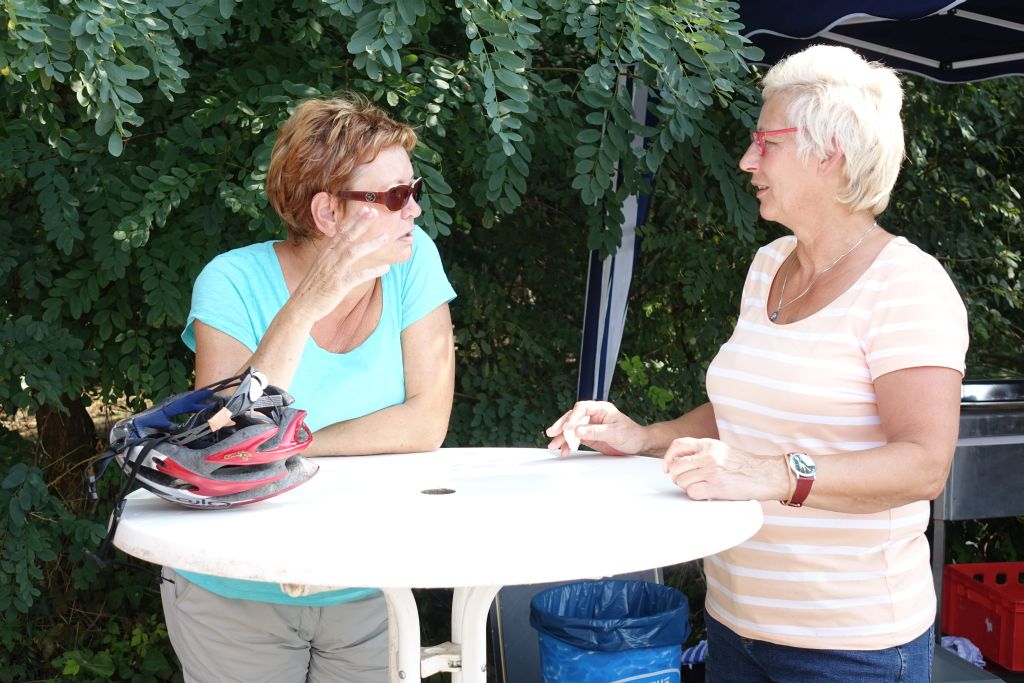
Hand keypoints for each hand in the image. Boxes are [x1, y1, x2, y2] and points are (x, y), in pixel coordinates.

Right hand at [289, 207, 390, 321]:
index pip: (341, 232)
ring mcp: (333, 271)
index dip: (354, 220)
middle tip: (374, 212)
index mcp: (326, 253)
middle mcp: (329, 259)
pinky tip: (385, 268)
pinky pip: (358, 276)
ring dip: (370, 244)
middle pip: (347, 237)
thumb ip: (333, 255)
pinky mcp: (338, 285)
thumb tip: (344, 246)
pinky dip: (372, 271)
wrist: (301, 306)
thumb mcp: (321, 266)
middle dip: (361, 223)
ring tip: (385, 237)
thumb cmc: (314, 287)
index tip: (366, 210)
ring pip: (353, 252)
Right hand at [545, 401, 645, 456]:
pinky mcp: (589, 436)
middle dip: (561, 426)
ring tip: (553, 445)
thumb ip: (596, 431)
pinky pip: (575, 438)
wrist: (638, 445)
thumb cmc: (631, 434)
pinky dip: (568, 444)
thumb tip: (578, 430)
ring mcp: (590, 426)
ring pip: (571, 429)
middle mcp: (593, 416)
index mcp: (601, 409)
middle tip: (552, 433)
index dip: (573, 417)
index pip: (581, 408)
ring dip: (562, 437)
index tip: (568, 427)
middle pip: (572, 417)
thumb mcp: (615, 432)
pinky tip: (564, 450)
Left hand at [663, 437, 784, 500]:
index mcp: (708, 444)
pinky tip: (704, 493)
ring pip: (682, 481)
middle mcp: (708, 456)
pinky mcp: (717, 487)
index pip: (678, 445)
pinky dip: (695, 495)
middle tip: (683, 481)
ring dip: (686, 487)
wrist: (765, 475)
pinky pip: (692, 493)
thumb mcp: (721, 450)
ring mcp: (712, 471)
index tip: (667, 467)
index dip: (668, 458)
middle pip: (676, 466)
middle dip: (675, 476)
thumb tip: (679, 461)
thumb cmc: (744, 465)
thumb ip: (702, 451)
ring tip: (698, 486)